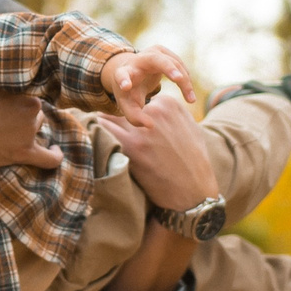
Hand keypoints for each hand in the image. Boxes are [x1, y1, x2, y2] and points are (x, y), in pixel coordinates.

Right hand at [0, 82, 64, 173]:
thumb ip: (0, 87)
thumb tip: (6, 90)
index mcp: (23, 92)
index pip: (27, 91)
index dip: (13, 96)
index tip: (0, 99)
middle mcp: (30, 113)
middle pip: (33, 111)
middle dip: (19, 112)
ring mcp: (27, 135)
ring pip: (36, 128)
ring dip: (25, 128)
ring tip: (4, 128)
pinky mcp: (22, 155)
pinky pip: (49, 159)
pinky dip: (55, 154)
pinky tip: (56, 149)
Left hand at [94, 92, 220, 212]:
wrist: (193, 190)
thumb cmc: (194, 161)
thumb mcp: (191, 127)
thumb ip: (172, 113)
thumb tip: (154, 107)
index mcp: (169, 103)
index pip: (142, 99)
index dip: (136, 113)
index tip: (132, 123)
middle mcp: (154, 112)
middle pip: (125, 108)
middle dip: (120, 118)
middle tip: (111, 126)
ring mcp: (142, 129)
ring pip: (111, 117)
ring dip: (105, 124)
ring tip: (99, 132)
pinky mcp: (131, 147)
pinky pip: (105, 132)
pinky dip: (99, 133)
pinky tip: (96, 138)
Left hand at [102, 45, 194, 119]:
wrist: (133, 71)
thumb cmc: (130, 92)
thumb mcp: (129, 106)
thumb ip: (135, 118)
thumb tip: (150, 126)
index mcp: (124, 73)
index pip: (121, 75)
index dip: (123, 80)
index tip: (125, 87)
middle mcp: (138, 59)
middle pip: (154, 59)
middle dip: (167, 67)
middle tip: (179, 78)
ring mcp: (152, 52)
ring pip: (173, 63)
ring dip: (184, 80)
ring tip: (191, 99)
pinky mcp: (164, 52)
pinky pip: (179, 64)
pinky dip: (186, 78)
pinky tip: (189, 92)